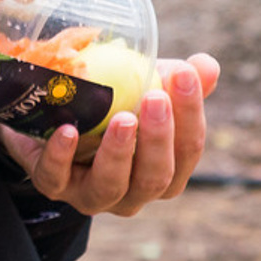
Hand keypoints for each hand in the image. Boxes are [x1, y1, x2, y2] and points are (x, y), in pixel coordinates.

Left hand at [0, 55, 220, 217]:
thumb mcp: (149, 87)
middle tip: (155, 98)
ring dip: (118, 153)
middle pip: (157, 177)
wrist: (55, 115)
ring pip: (112, 186)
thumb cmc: (117, 104)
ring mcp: (94, 194)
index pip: (188, 149)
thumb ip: (178, 79)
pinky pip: (56, 179)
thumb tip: (206, 66)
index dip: (190, 113)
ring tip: (122, 118)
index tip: (184, 75)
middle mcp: (136, 191)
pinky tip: (68, 131)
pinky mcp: (54, 187)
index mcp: (167, 169)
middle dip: (159, 138)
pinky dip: (62, 157)